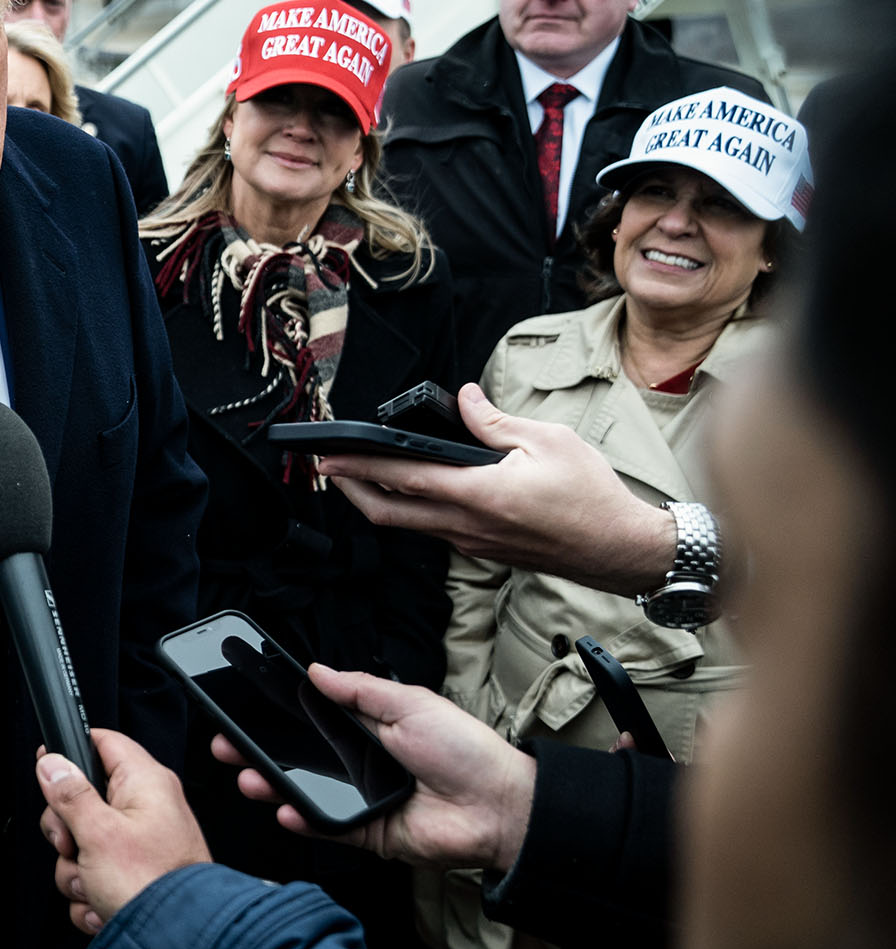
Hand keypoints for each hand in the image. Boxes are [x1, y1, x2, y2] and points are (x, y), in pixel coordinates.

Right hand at [36, 728, 210, 934]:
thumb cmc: (151, 885)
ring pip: (83, 844)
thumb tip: (52, 763)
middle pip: (82, 799)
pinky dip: (91, 895)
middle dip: (67, 832)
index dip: (70, 753)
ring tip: (94, 886)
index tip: (47, 770)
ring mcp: (140, 844)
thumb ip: (70, 795)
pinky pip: (95, 876)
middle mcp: (146, 809)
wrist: (177, 943)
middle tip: (73, 846)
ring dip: (76, 872)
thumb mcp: (98, 833)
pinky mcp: (134, 876)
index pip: (102, 742)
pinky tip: (101, 905)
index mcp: (144, 783)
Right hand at [213, 665, 536, 870]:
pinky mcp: (366, 832)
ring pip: (304, 792)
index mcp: (367, 729)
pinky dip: (303, 820)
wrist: (499, 805)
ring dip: (272, 784)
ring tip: (248, 776)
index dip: (278, 717)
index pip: (311, 721)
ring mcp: (359, 800)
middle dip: (259, 751)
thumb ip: (358, 689)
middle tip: (228, 744)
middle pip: (298, 757)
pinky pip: (325, 826)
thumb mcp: (409, 703)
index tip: (244, 708)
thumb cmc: (464, 749)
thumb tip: (314, 670)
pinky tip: (284, 808)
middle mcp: (358, 764)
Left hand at [318, 383, 674, 596]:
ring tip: (362, 475)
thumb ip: (495, 421)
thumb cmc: (593, 497)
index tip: (329, 454)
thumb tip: (462, 399)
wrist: (621, 549)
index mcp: (478, 494)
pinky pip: (433, 530)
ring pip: (408, 524)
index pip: (402, 477)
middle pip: (388, 513)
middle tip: (328, 468)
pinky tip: (412, 492)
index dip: (359, 465)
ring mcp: (472, 542)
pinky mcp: (483, 549)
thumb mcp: (548, 441)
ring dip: (378, 500)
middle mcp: (466, 525)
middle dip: (350, 489)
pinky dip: (411, 510)